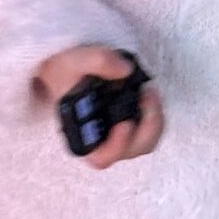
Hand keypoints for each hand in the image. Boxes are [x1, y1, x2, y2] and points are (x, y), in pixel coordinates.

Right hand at [34, 45, 163, 169]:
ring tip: (149, 93)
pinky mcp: (128, 126)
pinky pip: (148, 132)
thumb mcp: (73, 61)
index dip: (116, 146)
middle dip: (147, 127)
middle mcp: (101, 140)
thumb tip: (126, 70)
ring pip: (144, 143)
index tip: (125, 124)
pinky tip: (149, 95)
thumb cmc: (64, 72)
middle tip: (147, 98)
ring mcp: (117, 135)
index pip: (101, 157)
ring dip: (154, 121)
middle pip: (131, 151)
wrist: (65, 68)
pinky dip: (154, 116)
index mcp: (79, 134)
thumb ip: (97, 61)